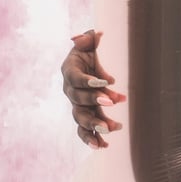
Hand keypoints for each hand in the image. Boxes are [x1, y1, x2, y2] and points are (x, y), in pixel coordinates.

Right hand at [61, 30, 124, 147]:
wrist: (87, 61)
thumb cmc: (90, 49)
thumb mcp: (89, 40)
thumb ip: (89, 38)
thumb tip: (95, 34)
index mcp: (70, 71)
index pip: (77, 79)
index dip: (89, 82)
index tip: (107, 82)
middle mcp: (70, 90)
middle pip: (78, 100)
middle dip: (94, 101)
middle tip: (111, 103)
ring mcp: (77, 104)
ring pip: (81, 118)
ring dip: (94, 125)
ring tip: (109, 130)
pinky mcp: (85, 114)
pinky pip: (84, 130)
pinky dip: (92, 139)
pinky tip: (104, 146)